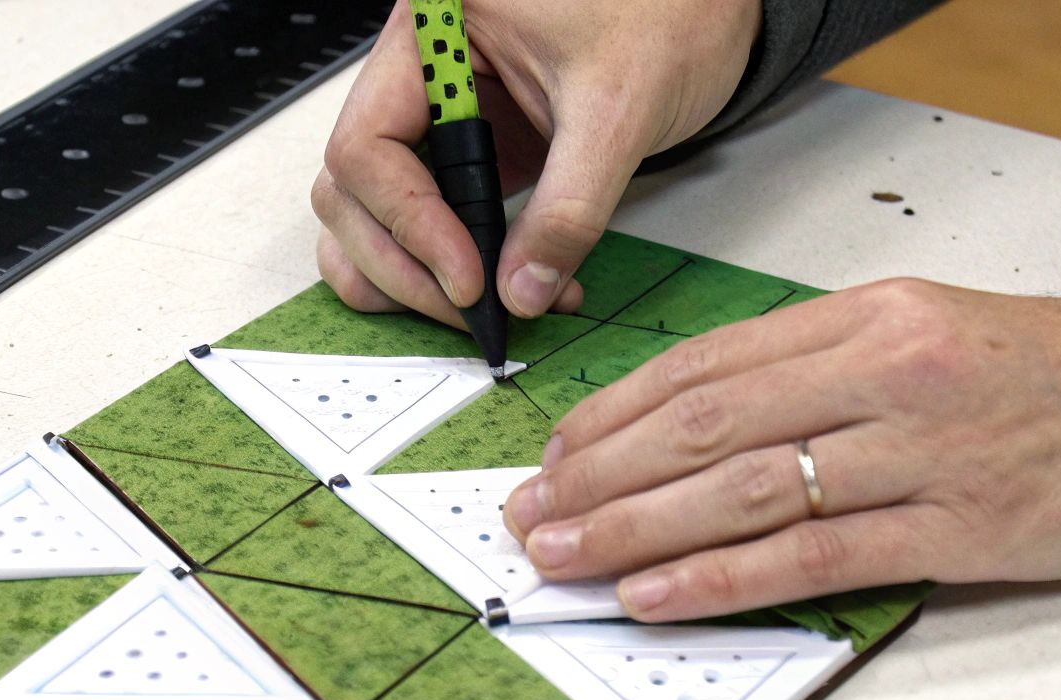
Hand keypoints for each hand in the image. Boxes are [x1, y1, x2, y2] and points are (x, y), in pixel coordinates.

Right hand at [313, 0, 761, 327]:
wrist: (708, 7)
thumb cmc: (668, 15)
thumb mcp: (620, 111)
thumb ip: (569, 209)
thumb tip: (523, 291)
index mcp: (433, 26)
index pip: (368, 144)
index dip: (411, 224)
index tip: (467, 280)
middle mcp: (418, 66)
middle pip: (353, 187)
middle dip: (403, 262)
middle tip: (471, 309)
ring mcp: (438, 112)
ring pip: (370, 210)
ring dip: (411, 274)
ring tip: (482, 309)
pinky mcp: (470, 149)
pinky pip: (424, 216)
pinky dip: (442, 266)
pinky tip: (499, 290)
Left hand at [500, 280, 1060, 620]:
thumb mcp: (939, 330)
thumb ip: (832, 368)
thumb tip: (716, 417)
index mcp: (873, 315)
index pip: (709, 365)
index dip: (615, 414)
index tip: (556, 453)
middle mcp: (888, 370)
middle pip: (706, 425)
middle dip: (600, 474)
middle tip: (530, 516)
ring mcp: (927, 448)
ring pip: (748, 489)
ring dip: (639, 528)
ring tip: (566, 558)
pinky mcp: (967, 524)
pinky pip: (820, 554)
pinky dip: (727, 575)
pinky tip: (662, 592)